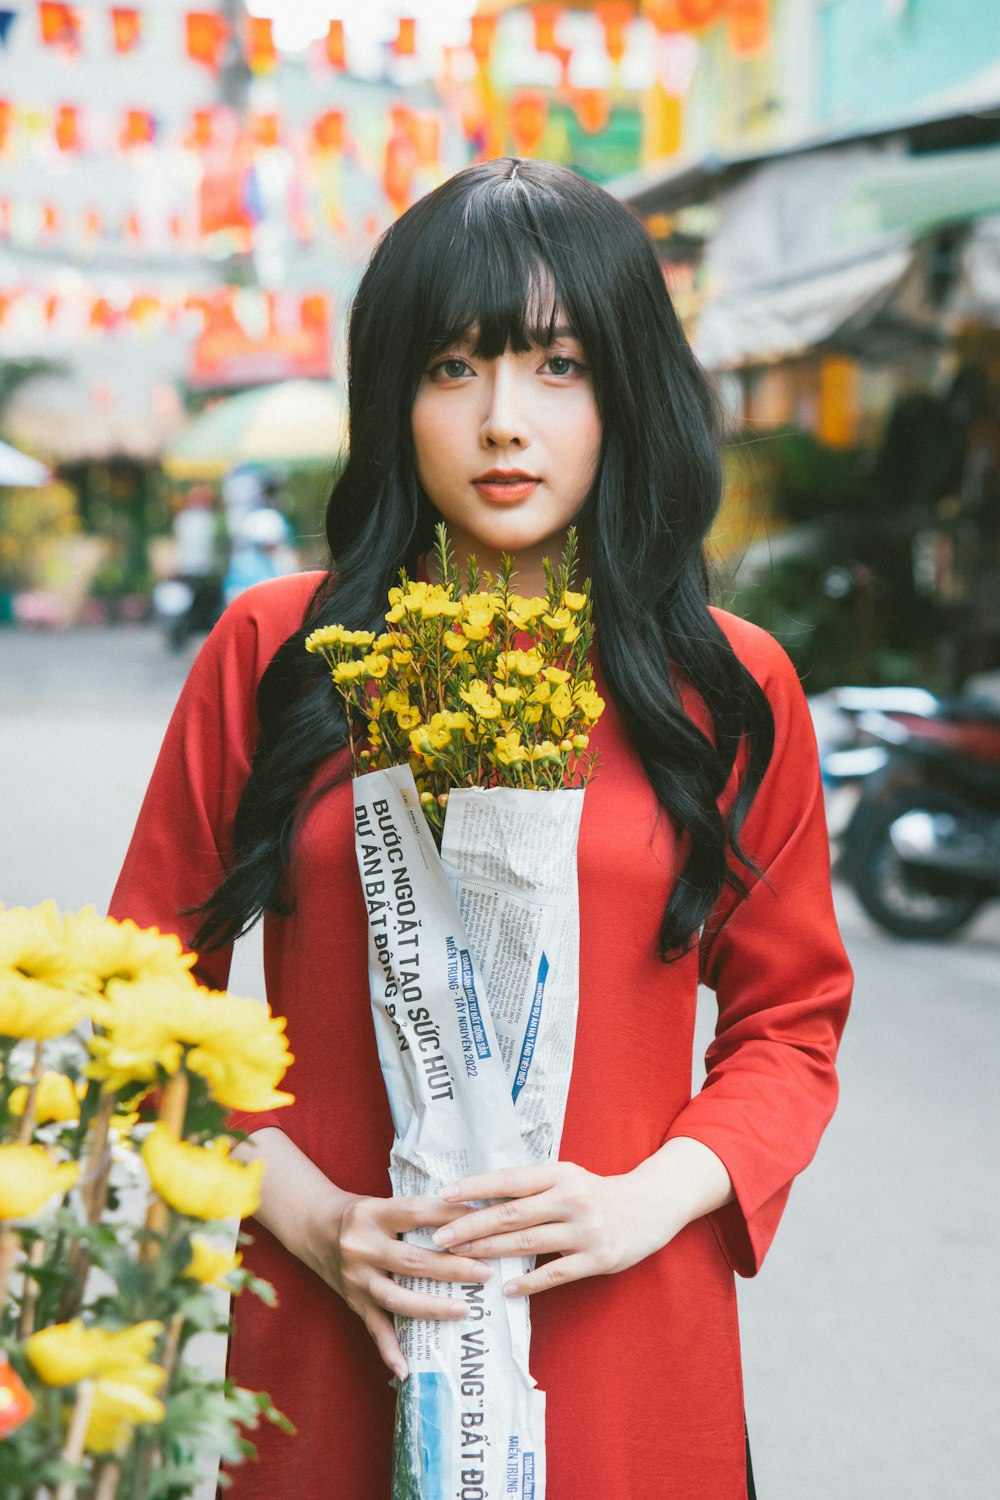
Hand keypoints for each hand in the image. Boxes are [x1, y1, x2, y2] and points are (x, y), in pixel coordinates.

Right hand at [301, 1188, 493, 1379]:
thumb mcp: (382, 1202)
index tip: (481, 1222)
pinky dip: (390, 1351)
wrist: (312, 1226)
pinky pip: (374, 1328)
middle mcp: (361, 1246)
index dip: (449, 1216)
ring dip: (432, 1307)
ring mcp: (355, 1277)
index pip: (417, 1212)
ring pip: (397, 1298)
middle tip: (485, 1272)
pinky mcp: (352, 1301)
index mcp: (372, 1213)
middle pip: (412, 1261)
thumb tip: (468, 1219)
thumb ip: (416, 1213)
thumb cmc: (360, 1214)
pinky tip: (407, 1369)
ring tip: (464, 1310)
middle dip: (451, 1268)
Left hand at [430, 1161, 673, 1297]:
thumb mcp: (566, 1178)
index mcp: (559, 1174)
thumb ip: (531, 1188)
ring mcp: (585, 1230)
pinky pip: (556, 1274)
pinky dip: (529, 1282)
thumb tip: (480, 1199)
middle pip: (512, 1214)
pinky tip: (506, 1289)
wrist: (649, 1207)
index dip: (475, 1188)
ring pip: (528, 1244)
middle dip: (472, 1226)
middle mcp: (570, 1198)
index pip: (509, 1180)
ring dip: (491, 1252)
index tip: (444, 1196)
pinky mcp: (598, 1259)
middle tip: (440, 1237)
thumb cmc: (595, 1193)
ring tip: (462, 1260)